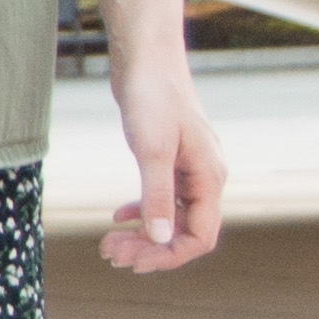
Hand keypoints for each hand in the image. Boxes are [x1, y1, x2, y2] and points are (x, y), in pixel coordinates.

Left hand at [88, 0, 224, 275]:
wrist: (146, 57)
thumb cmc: (153, 96)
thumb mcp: (152, 150)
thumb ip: (156, 196)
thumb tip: (159, 238)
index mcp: (209, 177)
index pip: (200, 236)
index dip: (169, 255)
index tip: (134, 261)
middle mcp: (205, 176)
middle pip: (183, 230)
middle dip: (148, 248)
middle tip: (110, 254)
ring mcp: (188, 168)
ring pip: (170, 216)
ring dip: (142, 234)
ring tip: (109, 243)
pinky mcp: (170, 158)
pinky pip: (161, 197)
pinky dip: (141, 211)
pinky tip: (117, 216)